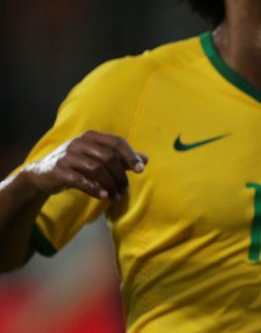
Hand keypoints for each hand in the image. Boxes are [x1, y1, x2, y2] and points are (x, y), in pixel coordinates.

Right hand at [22, 131, 146, 201]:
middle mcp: (80, 143)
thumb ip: (120, 158)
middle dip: (120, 175)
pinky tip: (103, 196)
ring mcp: (68, 155)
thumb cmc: (76, 164)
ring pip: (96, 169)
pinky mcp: (59, 170)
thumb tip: (145, 159)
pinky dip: (94, 188)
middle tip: (125, 188)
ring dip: (110, 184)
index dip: (130, 155)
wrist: (42, 173)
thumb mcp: (97, 157)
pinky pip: (80, 180)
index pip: (116, 142)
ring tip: (116, 196)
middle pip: (108, 157)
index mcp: (92, 136)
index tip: (140, 170)